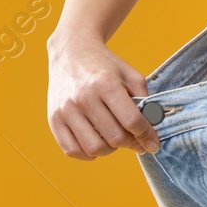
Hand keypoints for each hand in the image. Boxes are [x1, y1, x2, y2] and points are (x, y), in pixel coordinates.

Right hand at [47, 37, 161, 159]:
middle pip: (115, 137)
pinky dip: (88, 154)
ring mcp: (66, 109)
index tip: (153, 143)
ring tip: (114, 139)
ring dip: (110, 150)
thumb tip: (150, 131)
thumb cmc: (105, 66)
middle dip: (131, 143)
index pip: (132, 120)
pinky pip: (72, 151)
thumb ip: (144, 100)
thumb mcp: (129, 74)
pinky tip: (96, 142)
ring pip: (95, 148)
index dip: (146, 135)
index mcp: (106, 83)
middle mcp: (84, 97)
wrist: (71, 52)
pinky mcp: (54, 119)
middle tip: (135, 140)